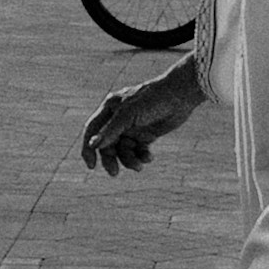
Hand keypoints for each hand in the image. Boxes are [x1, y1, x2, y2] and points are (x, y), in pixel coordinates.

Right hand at [81, 62, 209, 174]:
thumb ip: (111, 130)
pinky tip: (149, 157)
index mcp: (110, 108)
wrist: (180, 95)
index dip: (88, 148)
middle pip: (107, 144)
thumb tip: (92, 145)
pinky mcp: (146, 135)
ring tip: (139, 166)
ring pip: (123, 150)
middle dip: (110, 159)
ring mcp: (132, 127)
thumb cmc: (152, 100)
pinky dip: (141, 156)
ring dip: (129, 160)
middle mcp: (119, 118)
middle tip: (114, 173)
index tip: (91, 166)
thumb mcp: (129, 115)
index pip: (92, 130)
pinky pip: (138, 151)